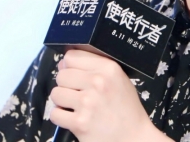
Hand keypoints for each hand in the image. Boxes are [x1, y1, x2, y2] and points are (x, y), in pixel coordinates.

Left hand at [50, 49, 170, 141]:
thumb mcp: (120, 79)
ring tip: (76, 107)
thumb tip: (64, 62)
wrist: (134, 138)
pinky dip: (61, 118)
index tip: (75, 74)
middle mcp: (98, 82)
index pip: (71, 56)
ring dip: (62, 101)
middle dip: (66, 85)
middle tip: (78, 94)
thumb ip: (96, 67)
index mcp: (109, 68)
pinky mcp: (79, 123)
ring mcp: (87, 103)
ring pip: (56, 93)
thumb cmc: (127, 111)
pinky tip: (74, 119)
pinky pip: (55, 114)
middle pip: (61, 75)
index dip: (70, 66)